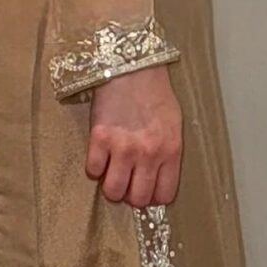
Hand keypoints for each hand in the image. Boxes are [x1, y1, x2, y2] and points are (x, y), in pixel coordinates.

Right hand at [84, 64, 181, 207]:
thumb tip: (157, 177)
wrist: (132, 67)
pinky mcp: (99, 138)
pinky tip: (100, 156)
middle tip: (127, 183)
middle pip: (137, 198)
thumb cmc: (154, 93)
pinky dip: (95, 167)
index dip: (153, 197)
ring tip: (112, 173)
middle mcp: (148, 154)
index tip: (146, 190)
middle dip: (130, 195)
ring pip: (113, 191)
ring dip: (111, 186)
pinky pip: (93, 170)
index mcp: (170, 151)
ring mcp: (122, 148)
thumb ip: (167, 153)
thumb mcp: (173, 124)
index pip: (163, 195)